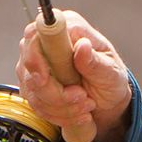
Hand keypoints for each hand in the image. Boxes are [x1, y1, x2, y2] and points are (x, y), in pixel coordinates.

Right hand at [14, 10, 134, 141]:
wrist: (107, 100)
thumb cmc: (110, 80)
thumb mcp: (111, 73)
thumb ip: (95, 62)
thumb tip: (82, 46)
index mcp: (70, 28)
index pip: (38, 33)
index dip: (36, 56)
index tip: (45, 79)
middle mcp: (48, 41)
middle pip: (30, 64)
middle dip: (54, 91)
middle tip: (82, 97)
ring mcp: (37, 62)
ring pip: (32, 87)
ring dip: (60, 105)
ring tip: (85, 105)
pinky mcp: (32, 82)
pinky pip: (34, 101)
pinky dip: (56, 113)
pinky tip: (74, 112)